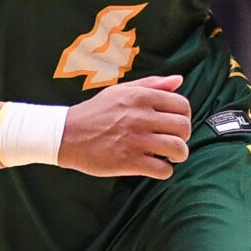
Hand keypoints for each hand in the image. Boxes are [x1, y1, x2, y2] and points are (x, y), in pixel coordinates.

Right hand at [59, 75, 191, 178]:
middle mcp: (141, 117)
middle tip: (173, 141)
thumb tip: (178, 80)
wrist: (66, 134)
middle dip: (183, 136)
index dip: (184, 116)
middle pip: (184, 128)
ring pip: (177, 149)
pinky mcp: (129, 161)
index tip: (175, 124)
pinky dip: (164, 170)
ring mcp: (136, 140)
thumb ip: (151, 84)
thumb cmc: (96, 112)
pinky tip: (155, 166)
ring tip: (168, 156)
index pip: (182, 105)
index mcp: (141, 97)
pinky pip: (162, 169)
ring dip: (178, 155)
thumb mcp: (121, 90)